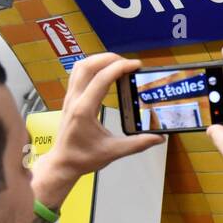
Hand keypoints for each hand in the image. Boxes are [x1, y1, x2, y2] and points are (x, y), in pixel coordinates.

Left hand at [34, 53, 163, 204]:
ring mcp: (69, 98)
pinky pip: (77, 74)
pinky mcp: (69, 99)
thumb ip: (138, 144)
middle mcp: (75, 99)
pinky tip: (104, 73)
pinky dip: (91, 67)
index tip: (137, 65)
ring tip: (117, 64)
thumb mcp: (113, 152)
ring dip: (98, 60)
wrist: (63, 163)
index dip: (121, 67)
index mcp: (84, 110)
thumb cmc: (84, 158)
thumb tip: (159, 138)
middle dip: (110, 58)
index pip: (102, 78)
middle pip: (88, 65)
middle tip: (128, 63)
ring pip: (80, 67)